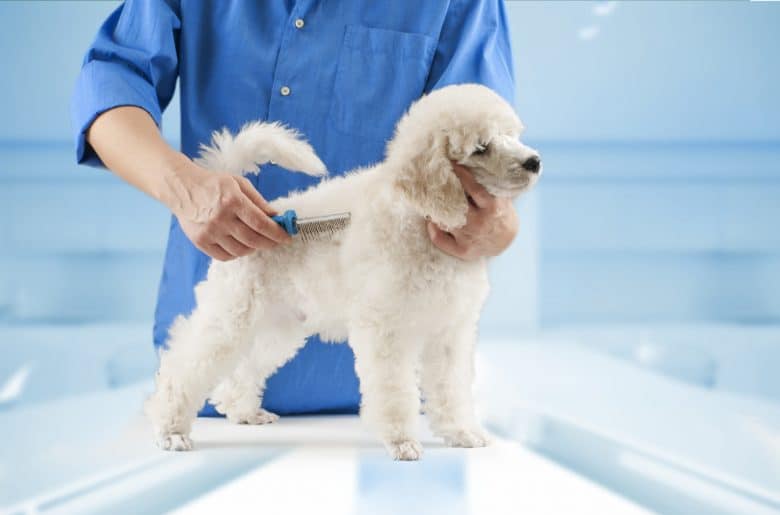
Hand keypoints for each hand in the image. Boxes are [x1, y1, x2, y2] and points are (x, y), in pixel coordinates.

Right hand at [163, 161, 290, 260]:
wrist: (182, 188)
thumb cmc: (213, 184)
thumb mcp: (239, 184)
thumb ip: (259, 201)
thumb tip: (276, 217)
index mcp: (232, 201)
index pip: (261, 223)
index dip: (277, 233)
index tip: (287, 236)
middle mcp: (221, 218)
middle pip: (253, 240)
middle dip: (270, 243)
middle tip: (276, 241)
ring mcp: (210, 232)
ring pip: (241, 251)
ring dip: (254, 248)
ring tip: (257, 240)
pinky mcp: (200, 242)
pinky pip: (225, 256)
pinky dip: (237, 253)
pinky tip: (241, 244)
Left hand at [427, 163, 518, 259]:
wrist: (505, 241)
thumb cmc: (500, 214)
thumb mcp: (500, 198)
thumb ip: (487, 186)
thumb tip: (471, 163)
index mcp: (492, 208)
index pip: (474, 188)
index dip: (462, 175)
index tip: (451, 163)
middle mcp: (480, 223)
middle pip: (456, 205)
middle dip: (443, 192)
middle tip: (433, 181)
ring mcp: (471, 238)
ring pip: (445, 222)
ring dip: (435, 211)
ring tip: (429, 200)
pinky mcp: (463, 251)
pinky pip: (440, 240)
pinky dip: (433, 230)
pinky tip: (431, 221)